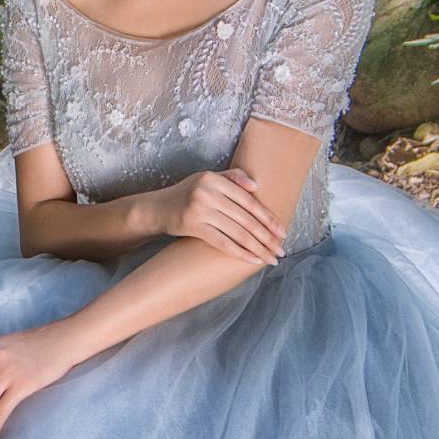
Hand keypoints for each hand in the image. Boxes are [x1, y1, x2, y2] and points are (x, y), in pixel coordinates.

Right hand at [159, 168, 283, 265]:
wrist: (157, 208)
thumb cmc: (187, 193)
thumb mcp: (206, 179)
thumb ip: (232, 178)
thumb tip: (256, 187)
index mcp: (214, 179)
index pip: (248, 201)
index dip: (267, 218)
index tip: (281, 231)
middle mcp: (208, 193)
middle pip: (246, 219)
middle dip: (267, 237)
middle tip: (281, 249)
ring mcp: (200, 210)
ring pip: (237, 233)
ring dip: (258, 248)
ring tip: (271, 258)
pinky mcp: (193, 226)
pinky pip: (222, 242)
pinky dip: (239, 253)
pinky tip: (252, 260)